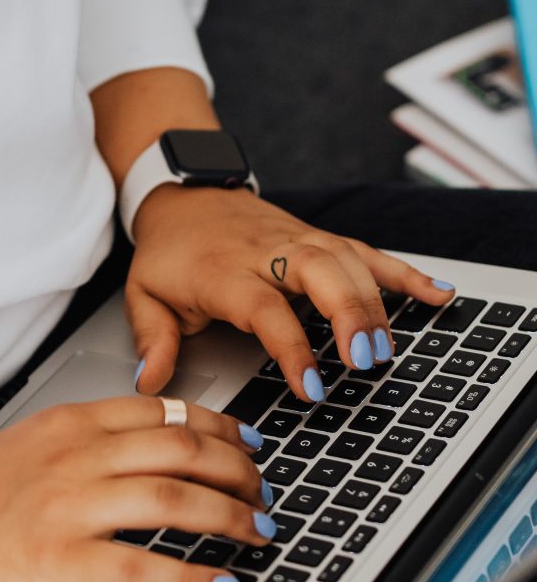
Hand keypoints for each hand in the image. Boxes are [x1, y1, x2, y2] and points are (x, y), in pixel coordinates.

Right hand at [0, 397, 274, 581]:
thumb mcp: (33, 444)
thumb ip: (92, 438)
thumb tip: (160, 447)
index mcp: (73, 423)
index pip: (167, 412)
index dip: (224, 428)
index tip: (252, 445)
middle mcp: (76, 456)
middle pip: (184, 449)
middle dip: (240, 472)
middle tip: (265, 495)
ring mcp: (67, 507)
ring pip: (175, 498)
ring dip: (231, 518)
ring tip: (259, 534)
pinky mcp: (57, 560)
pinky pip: (143, 566)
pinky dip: (193, 577)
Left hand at [127, 185, 455, 398]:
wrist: (184, 194)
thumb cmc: (170, 251)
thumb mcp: (143, 293)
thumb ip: (153, 340)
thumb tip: (151, 384)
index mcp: (225, 272)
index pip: (267, 309)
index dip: (292, 347)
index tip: (311, 387)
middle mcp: (269, 251)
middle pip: (320, 272)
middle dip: (349, 314)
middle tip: (366, 360)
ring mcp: (300, 240)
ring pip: (349, 261)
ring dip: (377, 303)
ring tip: (390, 349)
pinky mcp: (320, 238)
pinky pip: (369, 253)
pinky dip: (405, 274)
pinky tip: (438, 294)